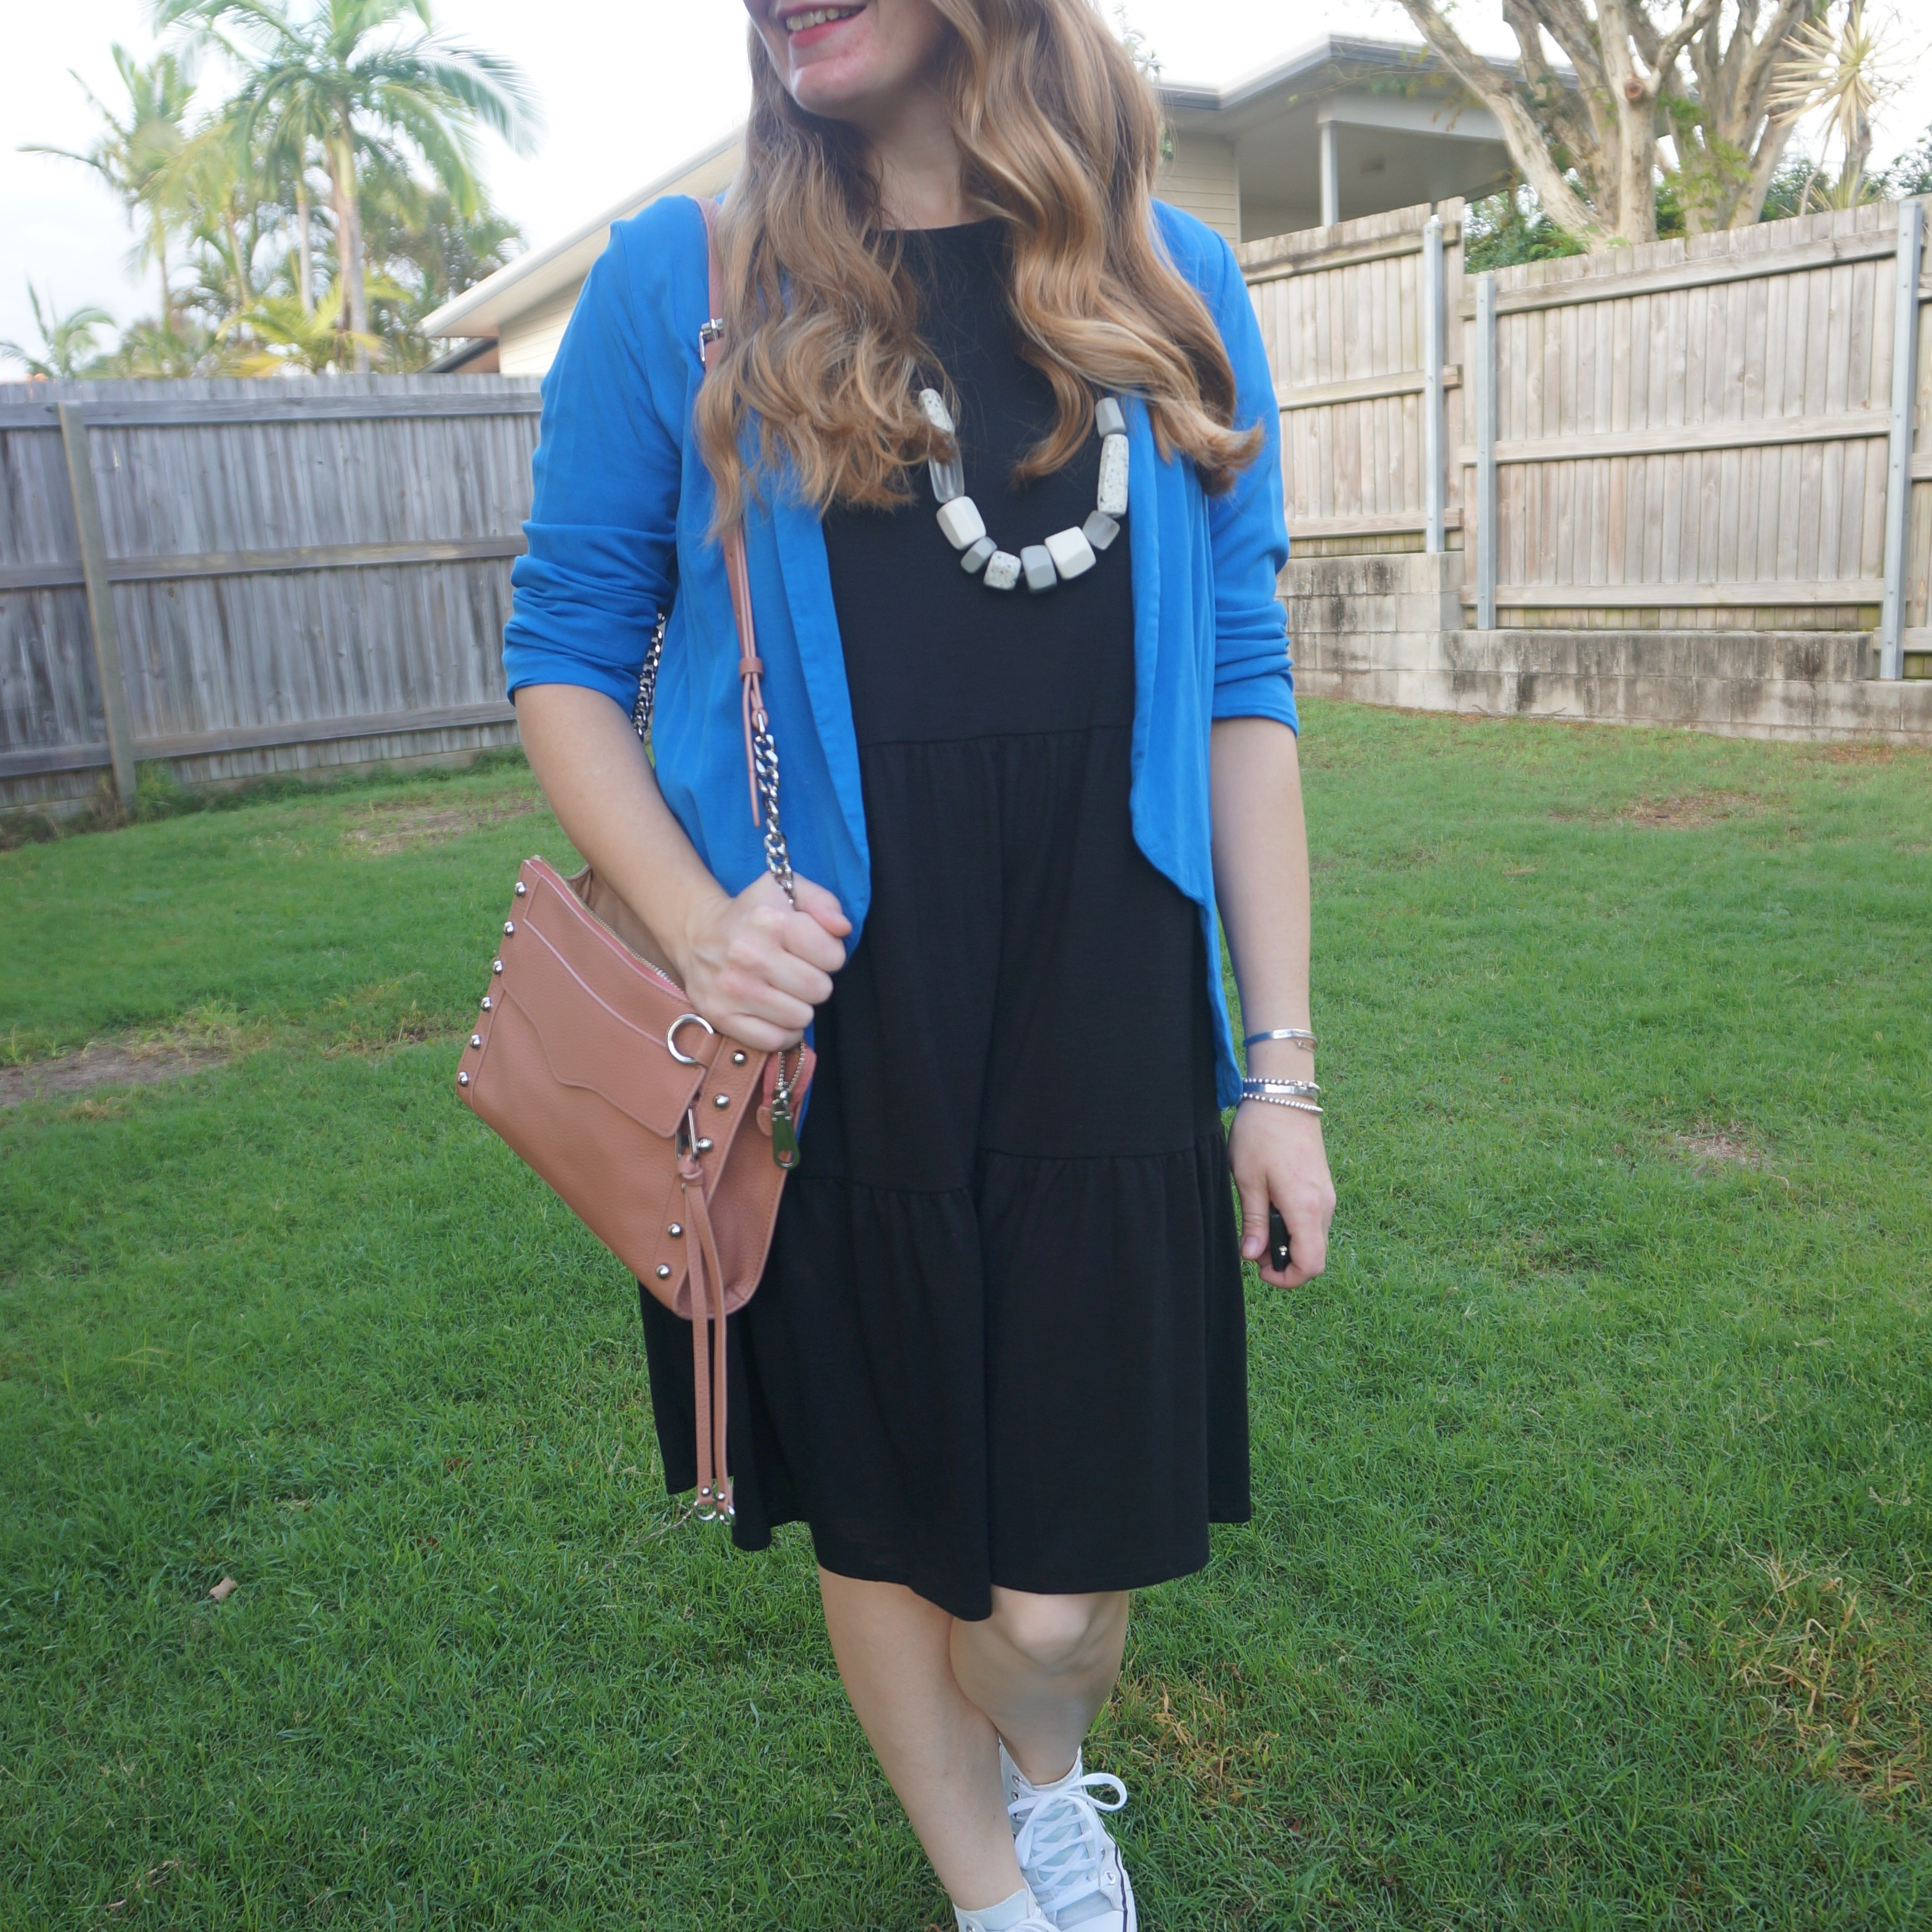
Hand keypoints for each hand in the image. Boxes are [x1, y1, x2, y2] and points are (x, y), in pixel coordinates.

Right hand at [675, 870, 850, 1050]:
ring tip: (783, 989)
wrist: (697, 934)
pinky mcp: (721, 1016)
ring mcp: (733, 989)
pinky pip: (775, 1040)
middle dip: (815, 981)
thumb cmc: (753, 913)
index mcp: (770, 920)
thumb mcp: (789, 890)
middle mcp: (749, 955)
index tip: (811, 950)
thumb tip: (842, 928)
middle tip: (796, 971)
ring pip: (801, 1017)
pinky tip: (775, 1012)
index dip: (829, 954)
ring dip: (799, 1006)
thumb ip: (824, 901)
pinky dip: (782, 1031)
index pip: (833, 957)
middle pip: (819, 990)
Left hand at [1227, 1101, 1334, 1289]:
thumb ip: (1254, 1222)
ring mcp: (1327, 1196)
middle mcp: (1324, 1206)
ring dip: (1288, 1243)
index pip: (1310, 1265)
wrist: (1284, 1097)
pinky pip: (1314, 1221)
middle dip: (1284, 1262)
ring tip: (1259, 1223)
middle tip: (1253, 1245)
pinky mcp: (1323, 1186)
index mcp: (1306, 1208)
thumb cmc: (1261, 1134)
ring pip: (1314, 1239)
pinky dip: (1295, 1227)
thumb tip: (1254, 1256)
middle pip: (1314, 1256)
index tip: (1259, 1268)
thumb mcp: (1248, 1180)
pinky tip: (1272, 1208)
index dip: (1286, 1278)